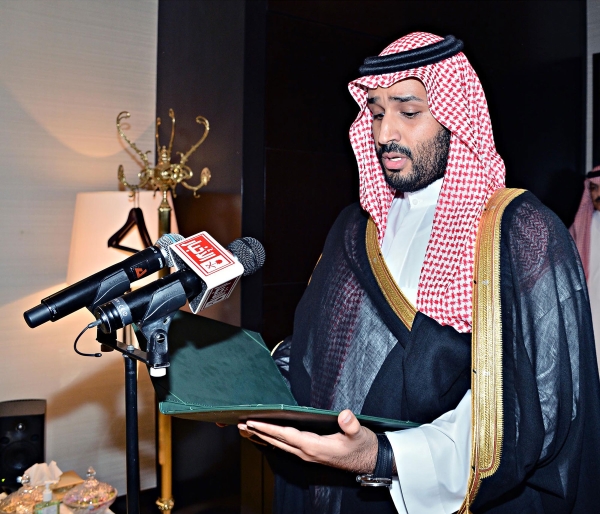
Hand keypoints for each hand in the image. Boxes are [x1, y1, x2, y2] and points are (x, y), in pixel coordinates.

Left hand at [238, 409, 377, 472]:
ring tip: (246, 431)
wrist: (370, 461)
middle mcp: (307, 452)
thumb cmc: (362, 446)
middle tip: (240, 425)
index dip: (269, 429)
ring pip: (280, 446)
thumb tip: (344, 415)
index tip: (253, 424)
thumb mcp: (360, 433)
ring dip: (262, 438)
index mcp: (315, 447)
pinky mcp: (310, 454)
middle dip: (258, 434)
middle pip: (278, 442)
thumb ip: (351, 425)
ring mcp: (308, 455)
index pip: (287, 436)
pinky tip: (266, 438)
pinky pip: (287, 447)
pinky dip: (273, 441)